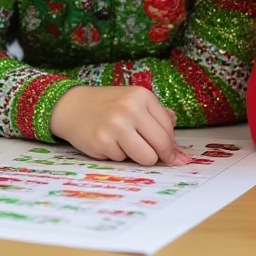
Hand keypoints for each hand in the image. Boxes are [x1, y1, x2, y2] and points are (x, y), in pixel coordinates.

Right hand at [49, 86, 190, 165]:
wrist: (72, 106)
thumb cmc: (108, 106)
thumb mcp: (135, 103)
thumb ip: (160, 120)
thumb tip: (183, 154)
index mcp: (141, 96)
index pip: (169, 128)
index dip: (171, 145)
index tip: (169, 152)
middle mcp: (130, 108)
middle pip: (162, 144)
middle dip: (161, 155)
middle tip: (153, 155)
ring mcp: (116, 125)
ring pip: (147, 157)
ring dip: (140, 157)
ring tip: (127, 145)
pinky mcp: (102, 142)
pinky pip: (123, 160)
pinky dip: (118, 155)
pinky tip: (109, 143)